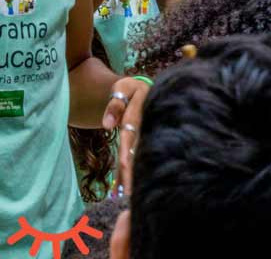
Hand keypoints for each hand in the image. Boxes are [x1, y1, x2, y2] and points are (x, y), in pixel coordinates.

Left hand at [102, 76, 150, 194]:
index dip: (129, 148)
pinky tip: (124, 187)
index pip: (133, 131)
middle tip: (130, 190)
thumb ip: (115, 104)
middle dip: (134, 169)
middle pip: (139, 149)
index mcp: (144, 111)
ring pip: (140, 155)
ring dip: (133, 174)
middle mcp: (150, 124)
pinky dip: (130, 170)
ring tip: (128, 193)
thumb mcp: (122, 89)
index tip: (124, 165)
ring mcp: (150, 133)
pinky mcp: (146, 140)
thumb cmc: (130, 90)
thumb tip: (108, 125)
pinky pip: (137, 156)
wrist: (147, 89)